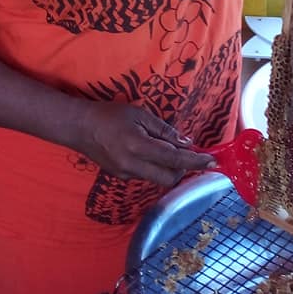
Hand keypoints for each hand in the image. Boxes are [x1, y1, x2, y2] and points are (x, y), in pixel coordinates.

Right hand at [73, 101, 214, 185]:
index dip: (196, 161)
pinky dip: (154, 167)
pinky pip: (145, 175)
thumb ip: (163, 130)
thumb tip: (185, 143)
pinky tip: (147, 152)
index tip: (213, 162)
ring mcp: (126, 174)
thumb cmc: (110, 115)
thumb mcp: (140, 115)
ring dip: (168, 168)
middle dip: (183, 169)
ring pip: (158, 179)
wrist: (79, 127)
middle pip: (170, 178)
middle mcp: (133, 165)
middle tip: (188, 154)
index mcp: (139, 147)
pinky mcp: (120, 177)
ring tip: (164, 148)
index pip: (175, 159)